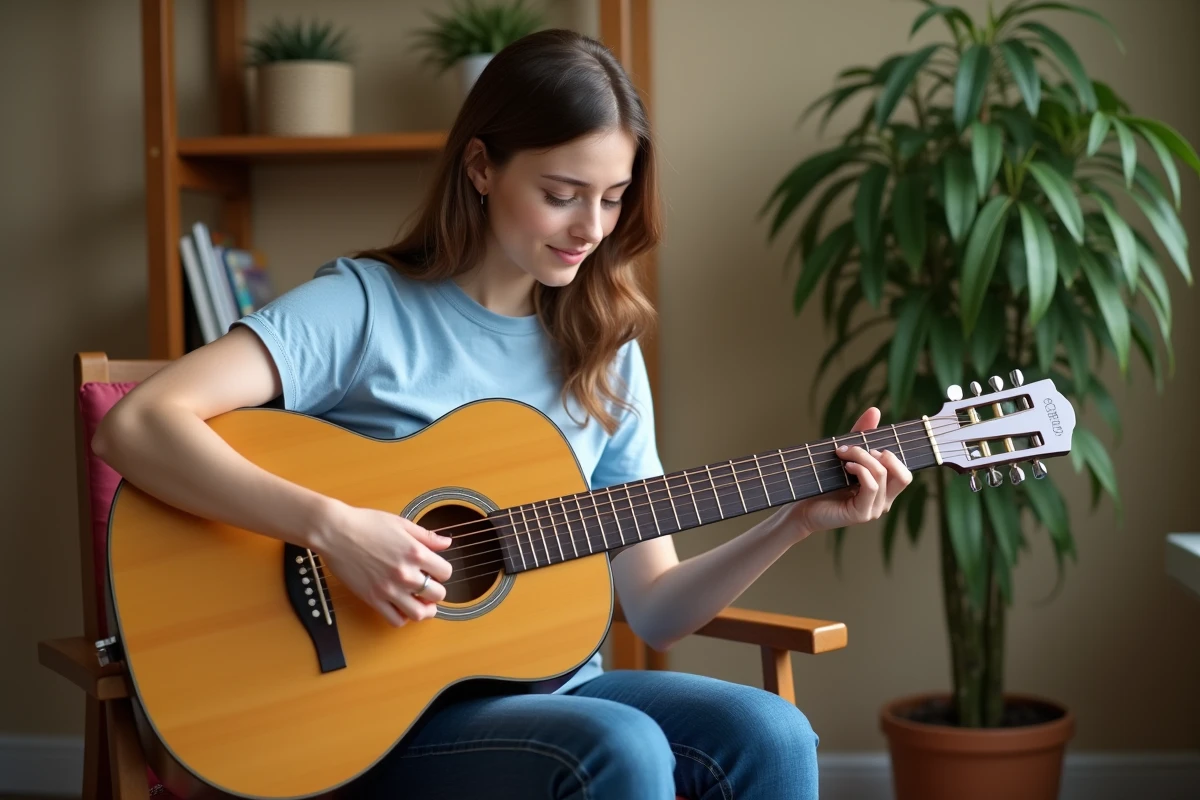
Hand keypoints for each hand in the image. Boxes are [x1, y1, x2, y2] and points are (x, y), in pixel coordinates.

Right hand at [315, 502, 453, 626]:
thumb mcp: (401, 523)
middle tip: (429, 587)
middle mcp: (405, 574)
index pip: (446, 572)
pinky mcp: (373, 599)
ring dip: (425, 610)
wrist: (335, 532)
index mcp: (415, 553)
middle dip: (437, 591)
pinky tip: (401, 607)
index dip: (442, 572)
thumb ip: (426, 536)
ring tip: (421, 603)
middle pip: (437, 595)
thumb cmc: (366, 523)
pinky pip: (395, 620)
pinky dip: (402, 617)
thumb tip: (447, 542)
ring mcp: (389, 589)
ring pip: (419, 613)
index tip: (435, 570)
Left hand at [782, 407, 912, 538]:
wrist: (802, 505)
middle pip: (904, 476)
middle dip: (884, 455)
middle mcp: (884, 501)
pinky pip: (871, 486)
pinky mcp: (861, 514)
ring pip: (882, 475)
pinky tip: (847, 466)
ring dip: (862, 457)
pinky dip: (860, 470)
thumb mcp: (846, 454)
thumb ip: (862, 435)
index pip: (904, 473)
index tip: (868, 445)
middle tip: (857, 450)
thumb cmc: (824, 481)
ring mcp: (874, 509)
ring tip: (843, 455)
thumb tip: (875, 410)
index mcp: (885, 490)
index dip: (892, 455)